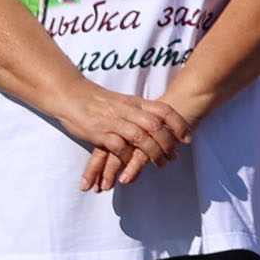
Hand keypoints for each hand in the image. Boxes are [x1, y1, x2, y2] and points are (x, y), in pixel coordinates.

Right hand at [56, 80, 191, 189]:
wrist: (71, 94)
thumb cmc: (98, 100)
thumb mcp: (124, 102)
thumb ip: (140, 111)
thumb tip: (158, 121)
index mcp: (136, 102)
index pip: (164, 110)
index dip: (179, 124)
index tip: (188, 138)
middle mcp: (128, 110)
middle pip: (156, 126)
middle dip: (169, 143)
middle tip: (175, 157)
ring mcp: (114, 121)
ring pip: (140, 137)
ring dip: (153, 152)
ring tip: (161, 164)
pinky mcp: (100, 133)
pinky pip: (119, 147)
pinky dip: (128, 157)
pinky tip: (132, 163)